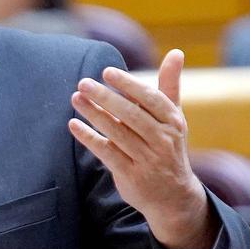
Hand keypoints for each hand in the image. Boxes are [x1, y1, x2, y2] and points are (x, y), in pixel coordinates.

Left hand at [68, 49, 217, 248]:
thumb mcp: (174, 118)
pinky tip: (74, 126)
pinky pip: (107, 153)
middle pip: (131, 115)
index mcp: (173, 122)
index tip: (107, 72)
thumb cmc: (169, 147)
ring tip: (75, 98)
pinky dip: (89, 138)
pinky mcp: (131, 175)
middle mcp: (162, 140)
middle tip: (84, 83)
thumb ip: (169, 85)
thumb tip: (176, 52)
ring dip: (94, 114)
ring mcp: (147, 159)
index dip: (129, 85)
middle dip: (106, 97)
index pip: (150, 99)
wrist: (173, 196)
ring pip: (117, 133)